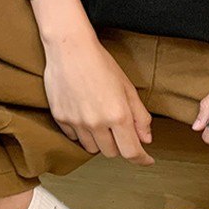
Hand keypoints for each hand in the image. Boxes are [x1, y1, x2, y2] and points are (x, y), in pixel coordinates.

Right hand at [42, 24, 154, 165]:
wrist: (70, 48)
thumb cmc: (100, 62)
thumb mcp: (127, 86)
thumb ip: (139, 115)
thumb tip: (146, 138)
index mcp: (118, 114)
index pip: (131, 151)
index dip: (141, 159)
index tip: (146, 160)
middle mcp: (97, 123)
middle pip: (112, 153)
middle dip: (120, 144)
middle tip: (120, 127)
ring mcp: (77, 123)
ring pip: (93, 148)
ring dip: (101, 140)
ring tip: (101, 118)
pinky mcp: (61, 119)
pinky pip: (75, 138)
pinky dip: (83, 132)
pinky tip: (85, 114)